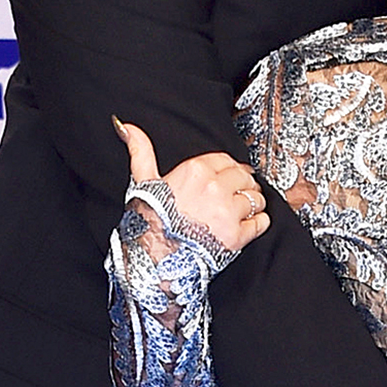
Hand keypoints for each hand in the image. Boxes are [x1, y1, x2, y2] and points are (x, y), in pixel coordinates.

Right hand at [115, 117, 267, 255]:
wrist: (153, 260)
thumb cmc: (148, 222)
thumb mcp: (143, 182)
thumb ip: (140, 151)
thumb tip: (125, 126)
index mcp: (196, 171)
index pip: (226, 160)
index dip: (229, 168)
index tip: (230, 175)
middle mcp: (215, 188)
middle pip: (245, 176)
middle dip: (244, 184)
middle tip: (238, 194)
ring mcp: (228, 212)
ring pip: (256, 198)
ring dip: (254, 203)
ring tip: (243, 210)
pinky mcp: (237, 235)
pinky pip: (261, 222)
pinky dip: (259, 223)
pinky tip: (248, 225)